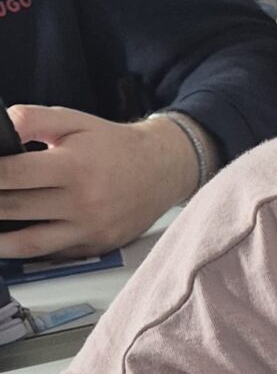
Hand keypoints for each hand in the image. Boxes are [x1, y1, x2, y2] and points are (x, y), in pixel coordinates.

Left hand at [0, 106, 199, 259]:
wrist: (162, 170)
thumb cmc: (114, 145)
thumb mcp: (73, 121)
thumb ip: (31, 120)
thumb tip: (0, 131)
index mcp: (73, 167)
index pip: (11, 175)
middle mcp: (83, 202)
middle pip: (14, 208)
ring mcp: (91, 229)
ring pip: (30, 242)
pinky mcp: (98, 246)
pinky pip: (56, 253)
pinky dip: (29, 251)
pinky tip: (11, 243)